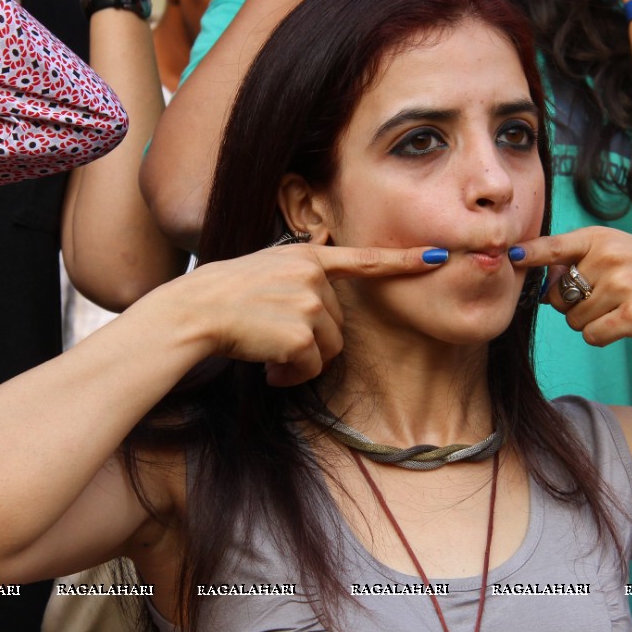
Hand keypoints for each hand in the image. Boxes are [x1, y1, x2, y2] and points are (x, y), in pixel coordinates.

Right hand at [174, 244, 444, 385]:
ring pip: (328, 349)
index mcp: (306, 257)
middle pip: (339, 324)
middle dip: (311, 341)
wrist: (193, 312)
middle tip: (273, 338)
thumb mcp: (265, 268)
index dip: (404, 260)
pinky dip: (290, 375)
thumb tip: (327, 275)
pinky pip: (310, 367)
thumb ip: (301, 274)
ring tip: (268, 350)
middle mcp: (312, 275)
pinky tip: (267, 366)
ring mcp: (309, 302)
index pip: (365, 260)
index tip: (437, 256)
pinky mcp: (301, 332)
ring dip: (301, 361)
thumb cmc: (223, 296)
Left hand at [514, 227, 631, 345]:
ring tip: (620, 308)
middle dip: (572, 306)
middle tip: (604, 299)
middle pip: (558, 297)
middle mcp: (609, 258)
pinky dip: (602, 336)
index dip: (529, 254)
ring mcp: (621, 286)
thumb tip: (540, 286)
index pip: (554, 246)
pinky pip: (592, 336)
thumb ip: (580, 260)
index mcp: (601, 238)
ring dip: (591, 322)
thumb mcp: (619, 250)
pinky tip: (624, 324)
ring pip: (574, 321)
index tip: (510, 256)